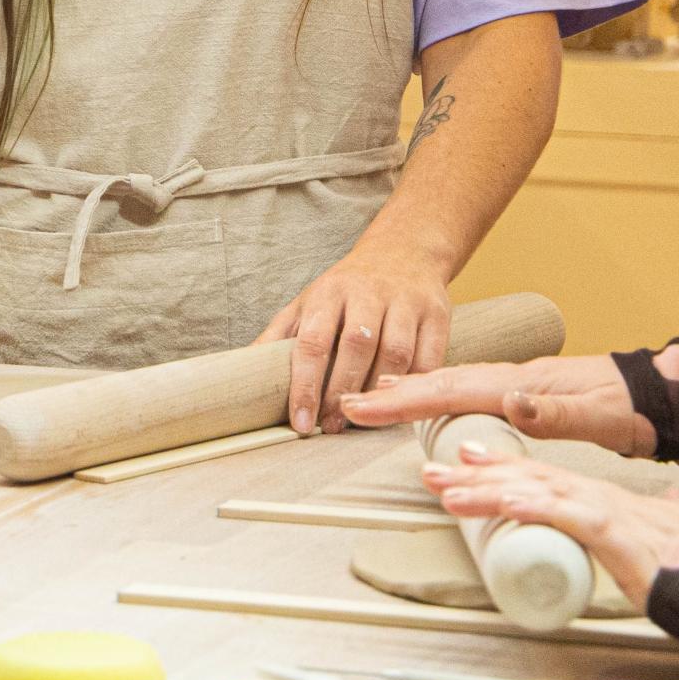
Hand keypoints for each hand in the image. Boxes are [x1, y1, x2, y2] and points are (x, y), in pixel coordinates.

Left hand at [256, 238, 451, 434]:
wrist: (403, 253)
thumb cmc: (347, 289)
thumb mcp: (308, 303)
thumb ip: (279, 337)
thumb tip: (240, 371)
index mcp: (329, 293)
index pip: (312, 341)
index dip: (305, 385)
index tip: (301, 422)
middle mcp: (367, 294)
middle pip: (356, 347)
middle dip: (341, 392)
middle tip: (332, 427)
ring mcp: (405, 302)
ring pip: (395, 353)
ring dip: (379, 392)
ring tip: (364, 421)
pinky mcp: (437, 314)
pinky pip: (430, 357)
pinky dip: (416, 385)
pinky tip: (402, 406)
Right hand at [341, 353, 653, 454]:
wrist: (661, 394)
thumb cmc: (634, 409)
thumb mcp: (602, 417)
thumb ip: (557, 413)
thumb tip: (510, 401)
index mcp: (522, 384)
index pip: (452, 390)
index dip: (405, 400)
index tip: (364, 407)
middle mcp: (511, 379)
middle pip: (440, 382)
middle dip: (391, 392)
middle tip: (347, 403)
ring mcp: (514, 384)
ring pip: (449, 384)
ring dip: (407, 391)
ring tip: (369, 397)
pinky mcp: (519, 394)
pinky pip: (464, 392)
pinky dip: (434, 393)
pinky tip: (423, 398)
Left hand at [422, 445, 678, 648]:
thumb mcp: (661, 530)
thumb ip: (662, 511)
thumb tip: (673, 499)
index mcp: (594, 496)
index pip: (536, 473)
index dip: (496, 464)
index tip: (460, 459)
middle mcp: (590, 494)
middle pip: (522, 475)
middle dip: (471, 475)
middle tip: (428, 473)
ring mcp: (599, 508)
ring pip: (532, 489)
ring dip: (485, 489)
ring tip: (445, 490)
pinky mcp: (610, 529)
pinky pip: (564, 513)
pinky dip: (533, 505)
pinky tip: (504, 503)